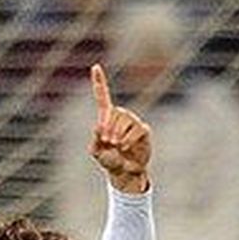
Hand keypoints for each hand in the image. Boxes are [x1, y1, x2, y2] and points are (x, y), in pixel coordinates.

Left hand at [88, 63, 150, 193]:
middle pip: (114, 113)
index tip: (95, 66)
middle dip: (108, 127)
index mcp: (107, 117)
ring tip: (116, 145)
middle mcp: (121, 115)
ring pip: (125, 120)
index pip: (102, 97)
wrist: (124, 173)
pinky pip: (136, 129)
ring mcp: (133, 122)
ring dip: (117, 134)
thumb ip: (95, 140)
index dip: (99, 82)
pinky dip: (128, 140)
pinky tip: (124, 147)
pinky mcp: (143, 130)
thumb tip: (98, 127)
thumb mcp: (97, 152)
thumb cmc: (109, 161)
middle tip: (107, 141)